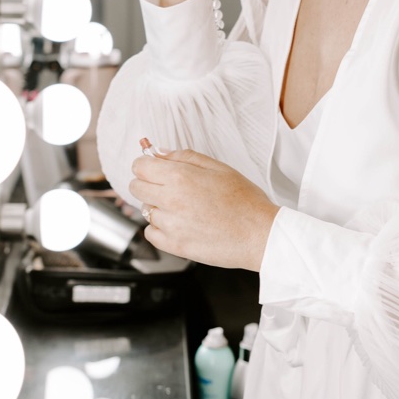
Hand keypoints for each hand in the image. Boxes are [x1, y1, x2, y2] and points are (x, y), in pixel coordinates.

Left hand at [129, 144, 278, 269]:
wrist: (261, 235)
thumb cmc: (245, 201)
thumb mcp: (218, 168)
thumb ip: (184, 157)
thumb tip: (158, 153)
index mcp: (180, 177)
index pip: (139, 166)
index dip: (146, 166)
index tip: (155, 170)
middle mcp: (171, 200)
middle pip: (136, 187)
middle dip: (149, 184)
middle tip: (169, 188)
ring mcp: (171, 225)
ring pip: (145, 210)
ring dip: (159, 207)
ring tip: (184, 209)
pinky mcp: (174, 246)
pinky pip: (150, 233)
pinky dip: (160, 229)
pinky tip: (179, 225)